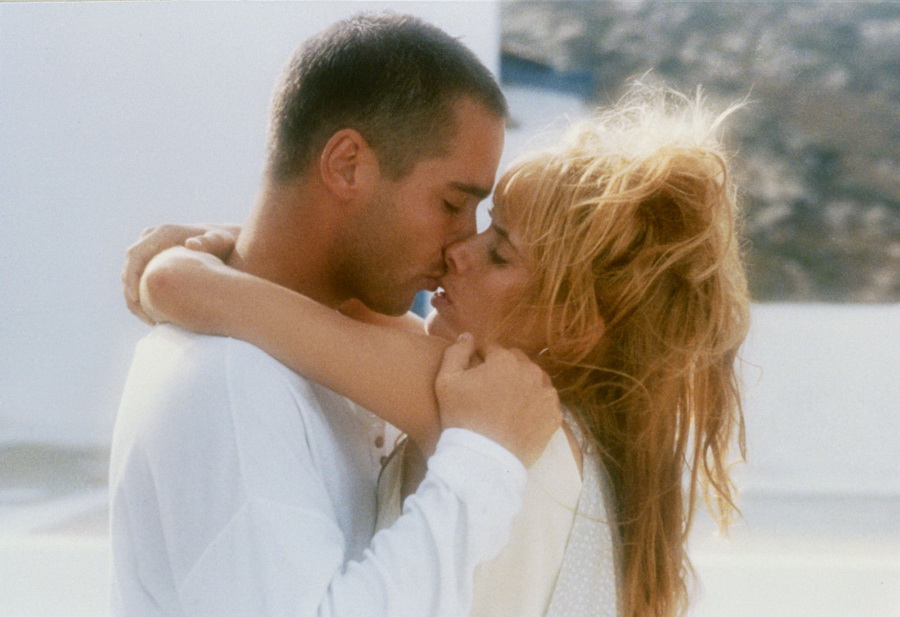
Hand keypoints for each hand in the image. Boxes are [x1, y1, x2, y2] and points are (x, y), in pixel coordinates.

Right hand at [122, 224, 237, 323]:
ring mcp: (150, 251)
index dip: (130, 277)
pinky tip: (156, 317)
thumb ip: (210, 241)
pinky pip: (140, 282)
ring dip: (135, 301)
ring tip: (152, 322)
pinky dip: (143, 300)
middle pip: (129, 268)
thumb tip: (191, 244)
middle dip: (131, 295)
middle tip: (146, 318)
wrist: (225, 243)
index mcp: (162, 233)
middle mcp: (151, 239)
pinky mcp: (152, 262)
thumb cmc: (225, 243)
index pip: (135, 255)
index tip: (135, 299)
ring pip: (131, 277)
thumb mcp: (221, 241)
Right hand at [435, 334, 561, 466]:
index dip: (482, 361)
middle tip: (491, 391)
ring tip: (507, 404)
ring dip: (522, 385)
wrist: (483, 460)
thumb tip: (468, 336)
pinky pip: (545, 402)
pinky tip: (520, 416)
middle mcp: (531, 372)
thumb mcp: (446, 381)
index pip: (494, 349)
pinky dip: (535, 405)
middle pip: (516, 362)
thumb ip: (456, 352)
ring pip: (534, 380)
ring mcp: (546, 395)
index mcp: (505, 360)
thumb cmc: (461, 418)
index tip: (476, 376)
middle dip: (504, 370)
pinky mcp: (554, 416)